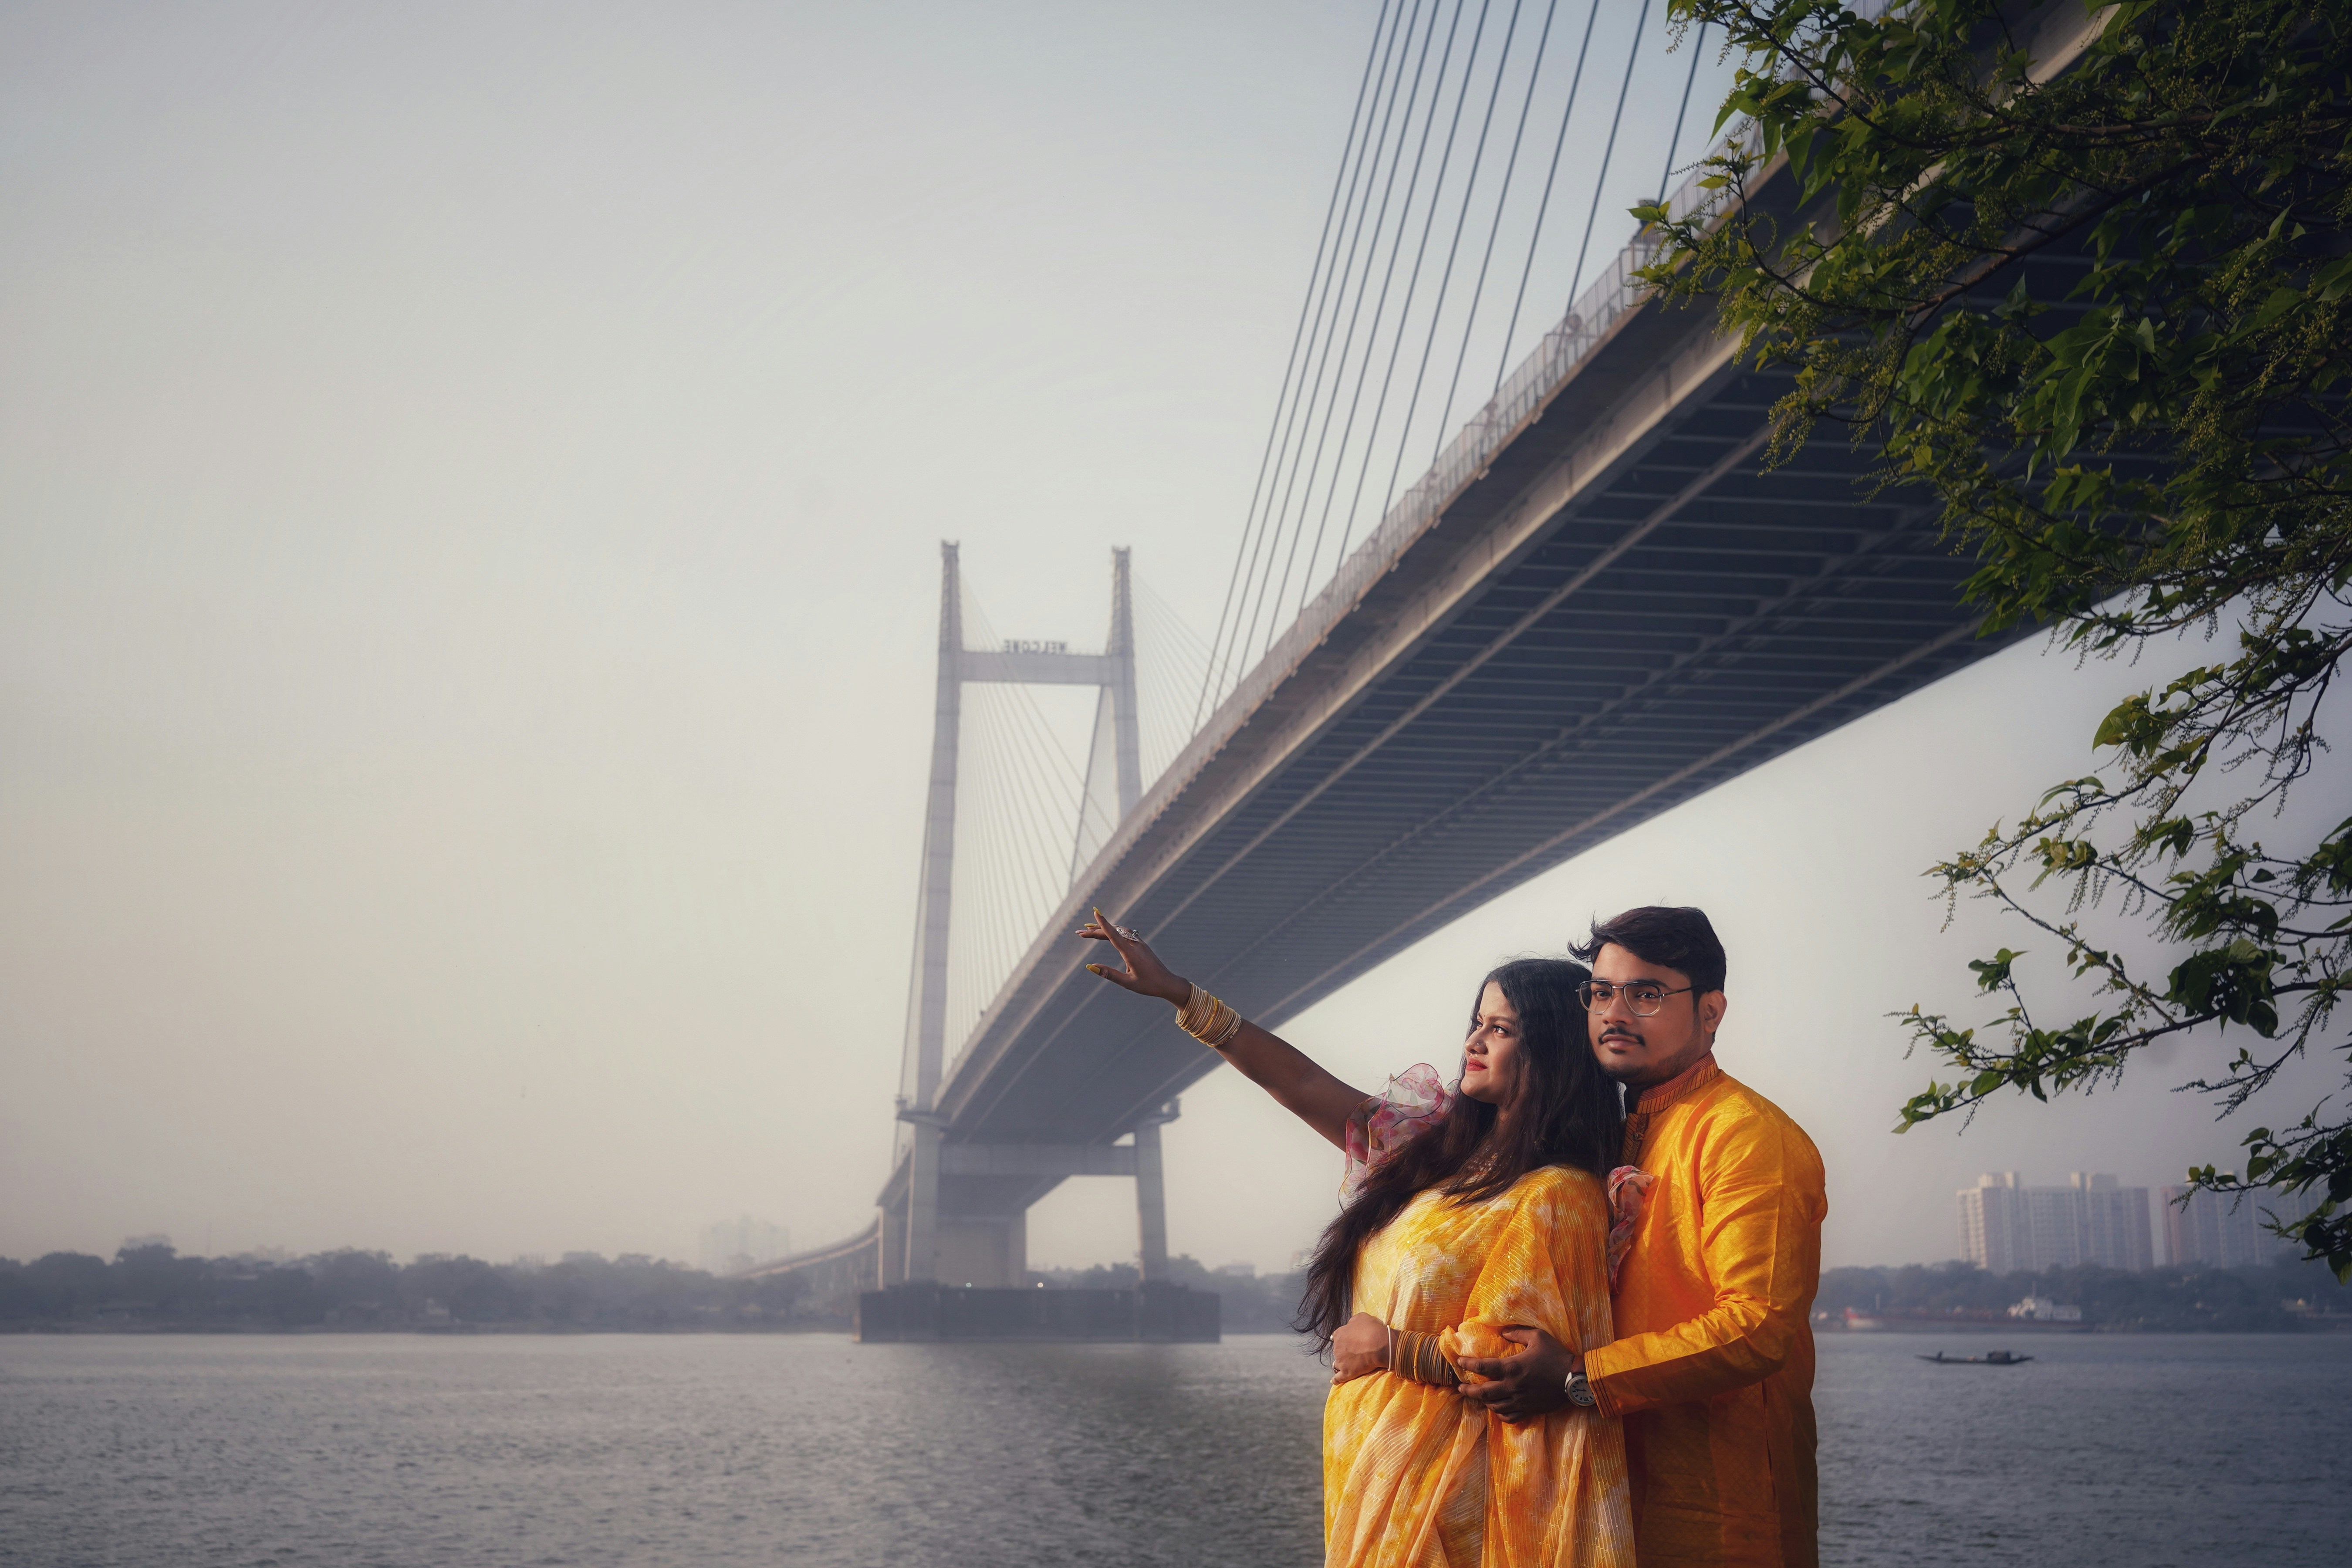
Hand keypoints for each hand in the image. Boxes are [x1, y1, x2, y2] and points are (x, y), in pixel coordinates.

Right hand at [1075, 910, 1187, 1005]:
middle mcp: (1135, 944)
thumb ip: (1108, 974)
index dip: (1103, 923)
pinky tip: (1108, 933)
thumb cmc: (1149, 985)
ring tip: (1089, 930)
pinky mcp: (1141, 945)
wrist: (1168, 983)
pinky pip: (1125, 933)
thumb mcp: (1127, 983)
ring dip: (1104, 930)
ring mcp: (1139, 943)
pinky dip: (1114, 931)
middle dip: (1095, 931)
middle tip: (1078, 932)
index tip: (1095, 912)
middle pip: (1112, 932)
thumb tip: (1090, 967)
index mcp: (1131, 953)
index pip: (1114, 935)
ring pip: (1119, 931)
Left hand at [1330, 1311, 1388, 1382]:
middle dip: (1345, 1351)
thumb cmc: (1372, 1329)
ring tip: (1351, 1364)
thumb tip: (1350, 1325)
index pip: (1338, 1336)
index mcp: (1339, 1334)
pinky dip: (1336, 1379)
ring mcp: (1340, 1361)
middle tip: (1357, 1352)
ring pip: (1338, 1363)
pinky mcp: (1346, 1372)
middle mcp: (1336, 1347)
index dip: (1346, 1338)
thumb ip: (1352, 1322)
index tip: (1353, 1340)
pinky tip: (1335, 1380)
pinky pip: (1338, 1378)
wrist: (1379, 1345)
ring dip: (1343, 1363)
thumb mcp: (1361, 1317)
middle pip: (1338, 1350)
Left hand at [1456, 1326, 1575, 1421]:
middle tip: (1460, 1387)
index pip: (1482, 1367)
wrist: (1575, 1379)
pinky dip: (1500, 1414)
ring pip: (1494, 1406)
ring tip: (1478, 1396)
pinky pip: (1509, 1417)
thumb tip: (1502, 1332)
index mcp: (1512, 1368)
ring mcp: (1520, 1401)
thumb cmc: (1556, 1356)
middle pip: (1483, 1392)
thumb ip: (1517, 1332)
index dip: (1468, 1364)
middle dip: (1468, 1390)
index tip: (1459, 1362)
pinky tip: (1497, 1409)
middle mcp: (1512, 1387)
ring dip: (1483, 1402)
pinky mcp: (1529, 1410)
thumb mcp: (1538, 1337)